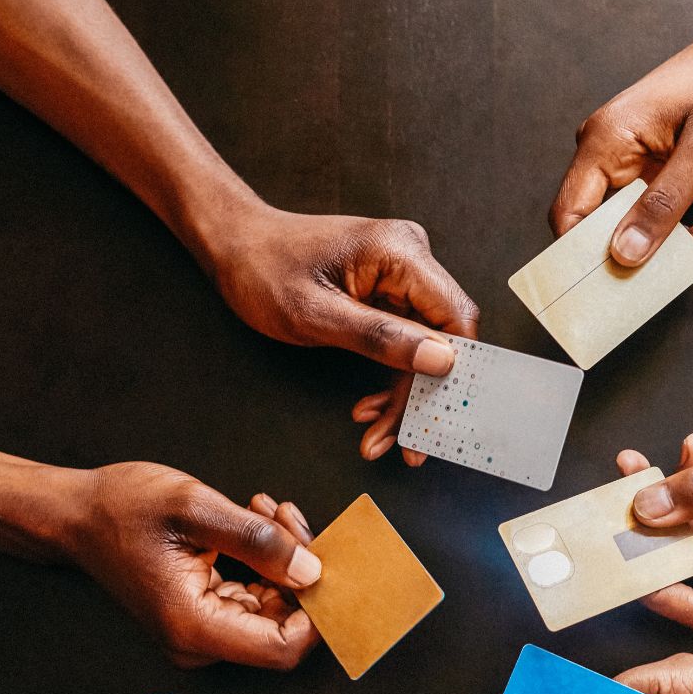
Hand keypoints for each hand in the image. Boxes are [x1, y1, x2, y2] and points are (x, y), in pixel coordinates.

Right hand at [66, 461, 320, 667]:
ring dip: (283, 559)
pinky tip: (254, 521)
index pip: (282, 648)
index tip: (322, 562)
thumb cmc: (121, 508)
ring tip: (265, 511)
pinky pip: (254, 597)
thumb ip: (257, 540)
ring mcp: (201, 631)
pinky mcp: (204, 613)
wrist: (76, 515)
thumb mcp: (194, 507)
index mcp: (194, 626)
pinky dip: (264, 561)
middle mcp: (199, 641)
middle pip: (283, 627)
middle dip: (299, 571)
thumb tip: (311, 570)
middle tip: (285, 517)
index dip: (315, 613)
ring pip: (273, 608)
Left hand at [206, 205, 479, 464]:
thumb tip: (441, 360)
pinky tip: (370, 409)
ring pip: (424, 347)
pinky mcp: (388, 291)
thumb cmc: (264, 271)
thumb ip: (381, 338)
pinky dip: (390, 378)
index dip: (456, 371)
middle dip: (421, 395)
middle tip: (407, 447)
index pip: (455, 317)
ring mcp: (400, 274)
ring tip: (378, 439)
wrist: (237, 246)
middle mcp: (410, 257)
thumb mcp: (316, 315)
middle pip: (442, 338)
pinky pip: (404, 341)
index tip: (439, 417)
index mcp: (399, 252)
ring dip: (403, 396)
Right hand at [552, 15, 692, 270]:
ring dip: (676, 249)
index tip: (615, 291)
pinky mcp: (651, 169)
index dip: (586, 260)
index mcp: (605, 141)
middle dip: (648, 259)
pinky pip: (656, 214)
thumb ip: (663, 207)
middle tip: (689, 273)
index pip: (572, 215)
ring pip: (636, 226)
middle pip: (604, 229)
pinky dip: (685, 233)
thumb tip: (625, 256)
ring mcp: (629, 162)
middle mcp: (608, 152)